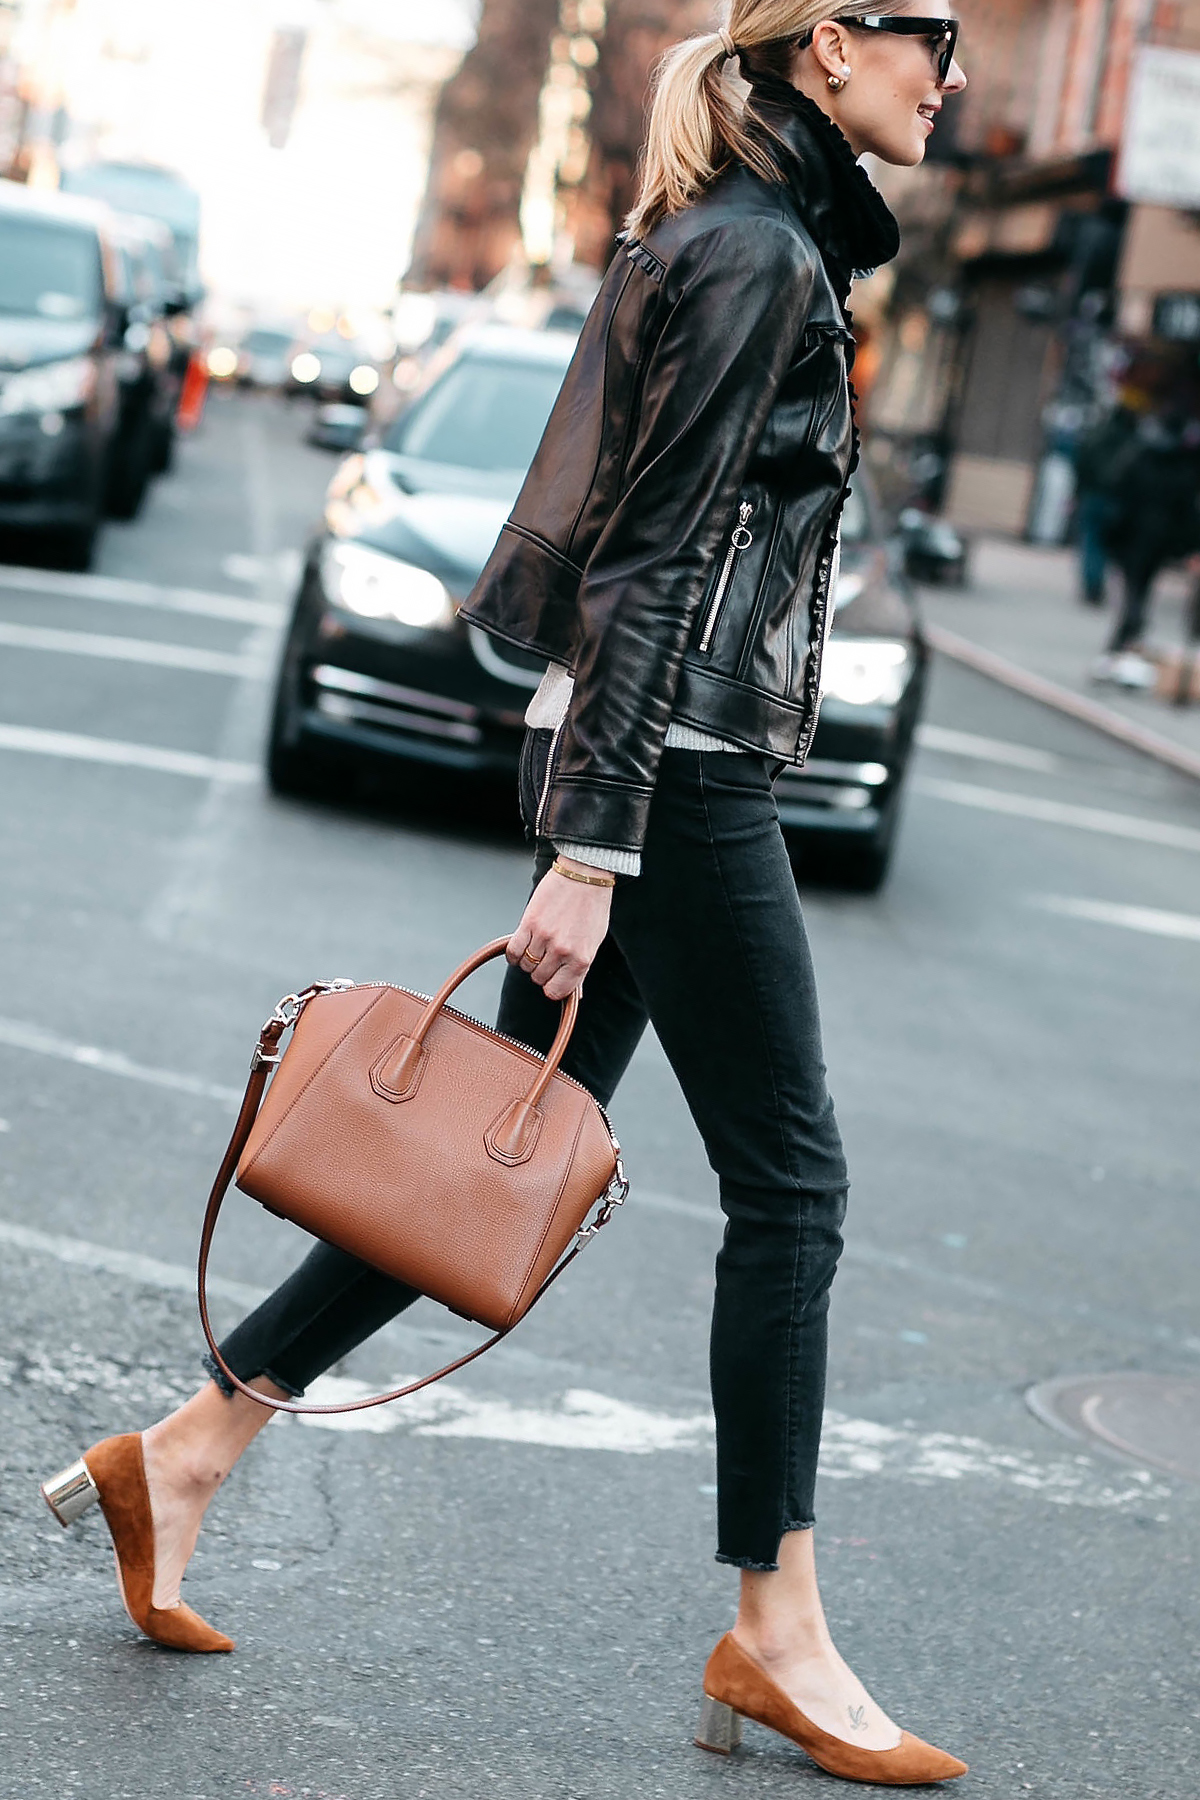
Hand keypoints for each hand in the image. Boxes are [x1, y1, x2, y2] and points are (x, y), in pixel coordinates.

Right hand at [507, 859, 613, 1000]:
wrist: (585, 876)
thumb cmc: (592, 907)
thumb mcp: (594, 942)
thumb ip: (580, 966)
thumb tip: (570, 988)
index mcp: (582, 959)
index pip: (557, 991)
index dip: (552, 987)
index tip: (551, 980)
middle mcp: (563, 951)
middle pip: (538, 978)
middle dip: (540, 971)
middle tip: (546, 958)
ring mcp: (545, 937)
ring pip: (525, 965)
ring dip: (528, 960)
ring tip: (537, 947)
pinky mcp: (529, 923)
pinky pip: (513, 951)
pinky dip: (514, 954)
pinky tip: (520, 948)